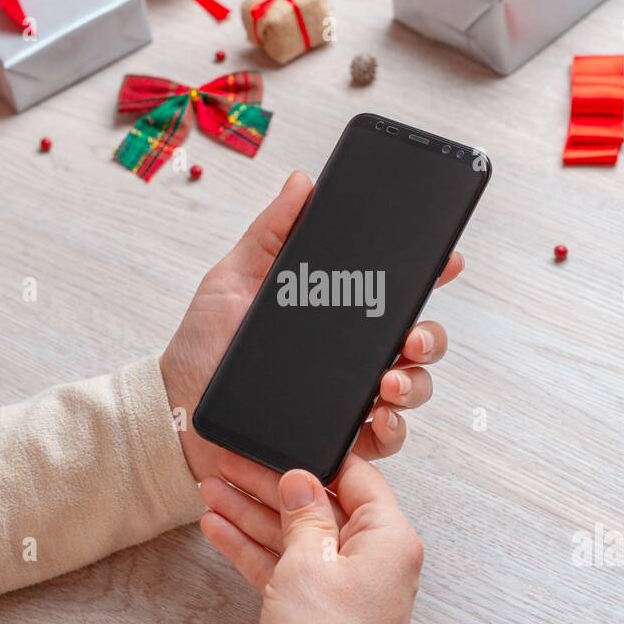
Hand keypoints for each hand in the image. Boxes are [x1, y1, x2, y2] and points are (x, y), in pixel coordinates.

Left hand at [160, 171, 462, 483]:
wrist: (177, 412)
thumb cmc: (204, 347)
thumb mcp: (232, 279)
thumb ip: (271, 233)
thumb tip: (302, 181)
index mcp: (336, 314)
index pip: (393, 293)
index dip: (428, 276)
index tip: (446, 260)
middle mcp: (352, 357)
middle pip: (418, 342)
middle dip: (431, 336)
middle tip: (413, 335)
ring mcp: (351, 400)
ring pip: (412, 390)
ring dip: (414, 384)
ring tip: (390, 382)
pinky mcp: (340, 442)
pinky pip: (385, 440)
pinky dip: (391, 429)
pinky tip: (378, 417)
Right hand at [199, 452, 421, 623]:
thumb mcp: (309, 562)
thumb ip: (304, 514)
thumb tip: (301, 481)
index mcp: (389, 537)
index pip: (355, 478)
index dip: (313, 458)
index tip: (280, 444)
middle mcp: (372, 557)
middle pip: (317, 505)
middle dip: (268, 485)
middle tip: (231, 464)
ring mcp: (345, 583)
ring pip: (295, 534)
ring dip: (252, 513)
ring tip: (212, 490)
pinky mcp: (319, 607)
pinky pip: (286, 564)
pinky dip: (254, 548)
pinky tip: (219, 527)